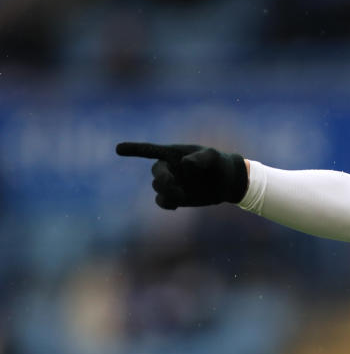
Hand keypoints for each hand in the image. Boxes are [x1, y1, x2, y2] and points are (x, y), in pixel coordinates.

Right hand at [116, 142, 248, 209]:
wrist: (227, 181)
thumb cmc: (218, 163)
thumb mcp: (213, 157)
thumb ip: (201, 158)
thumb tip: (185, 164)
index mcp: (172, 153)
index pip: (149, 150)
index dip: (134, 149)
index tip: (118, 148)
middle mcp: (168, 168)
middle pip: (156, 173)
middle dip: (163, 179)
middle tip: (172, 183)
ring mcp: (170, 183)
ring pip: (158, 189)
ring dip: (168, 192)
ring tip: (183, 194)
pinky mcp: (175, 198)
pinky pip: (163, 202)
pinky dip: (167, 204)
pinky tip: (177, 205)